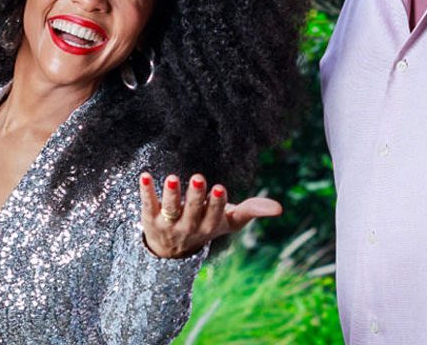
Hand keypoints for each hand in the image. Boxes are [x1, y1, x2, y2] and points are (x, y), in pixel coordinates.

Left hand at [138, 172, 281, 258]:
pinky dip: (146, 191)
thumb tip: (280, 208)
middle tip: (197, 177)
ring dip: (171, 194)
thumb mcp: (229, 221)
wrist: (171, 250)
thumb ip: (252, 211)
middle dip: (195, 196)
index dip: (215, 203)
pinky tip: (145, 176)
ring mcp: (168, 224)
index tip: (218, 187)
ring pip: (169, 209)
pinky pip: (147, 204)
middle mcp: (188, 228)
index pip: (213, 216)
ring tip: (172, 178)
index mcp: (209, 227)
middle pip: (192, 211)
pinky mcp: (149, 218)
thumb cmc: (207, 225)